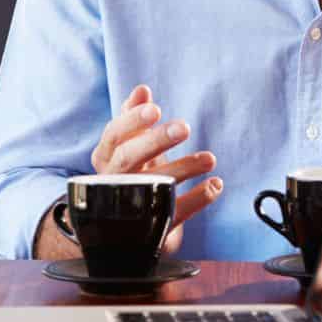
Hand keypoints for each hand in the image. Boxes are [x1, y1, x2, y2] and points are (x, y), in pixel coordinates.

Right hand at [90, 85, 223, 247]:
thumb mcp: (131, 147)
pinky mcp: (151, 229)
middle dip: (155, 141)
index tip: (155, 109)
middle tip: (184, 127)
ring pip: (152, 185)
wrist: (125, 231)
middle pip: (128, 158)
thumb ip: (134, 119)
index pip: (113, 135)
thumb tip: (142, 90)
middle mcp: (112, 182)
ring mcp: (129, 207)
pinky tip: (215, 185)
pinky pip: (174, 213)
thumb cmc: (132, 176)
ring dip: (183, 168)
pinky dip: (197, 199)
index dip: (132, 121)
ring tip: (209, 158)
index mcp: (106, 158)